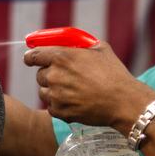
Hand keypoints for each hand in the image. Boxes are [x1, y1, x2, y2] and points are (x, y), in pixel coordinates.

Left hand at [23, 41, 152, 130]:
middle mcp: (55, 75)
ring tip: (72, 91)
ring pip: (44, 91)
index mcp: (62, 56)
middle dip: (49, 74)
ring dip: (53, 90)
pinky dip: (59, 105)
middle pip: (39, 74)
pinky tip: (74, 101)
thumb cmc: (114, 73)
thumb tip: (72, 44)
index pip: (33, 55)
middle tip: (64, 77)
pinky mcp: (60, 112)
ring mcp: (56, 95)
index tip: (31, 59)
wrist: (123, 101)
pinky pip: (51, 107)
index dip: (31, 57)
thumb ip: (81, 44)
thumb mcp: (100, 49)